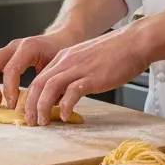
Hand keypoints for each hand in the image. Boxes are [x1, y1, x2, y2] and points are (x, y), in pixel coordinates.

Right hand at [0, 30, 79, 108]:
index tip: (13, 105)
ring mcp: (8, 48)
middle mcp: (16, 46)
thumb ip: (49, 86)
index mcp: (30, 48)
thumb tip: (40, 107)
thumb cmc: (61, 54)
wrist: (61, 39)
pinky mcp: (5, 54)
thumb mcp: (59, 69)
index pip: (11, 69)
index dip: (9, 89)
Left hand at [23, 26, 149, 125]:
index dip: (30, 98)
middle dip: (30, 105)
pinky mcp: (93, 76)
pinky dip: (65, 106)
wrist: (135, 42)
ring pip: (49, 88)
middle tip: (30, 122)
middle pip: (38, 84)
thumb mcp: (86, 61)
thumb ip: (72, 75)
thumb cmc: (116, 53)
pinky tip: (66, 116)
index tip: (29, 112)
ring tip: (42, 122)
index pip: (39, 79)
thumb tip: (61, 97)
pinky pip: (72, 92)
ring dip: (42, 107)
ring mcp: (79, 68)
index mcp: (64, 58)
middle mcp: (67, 61)